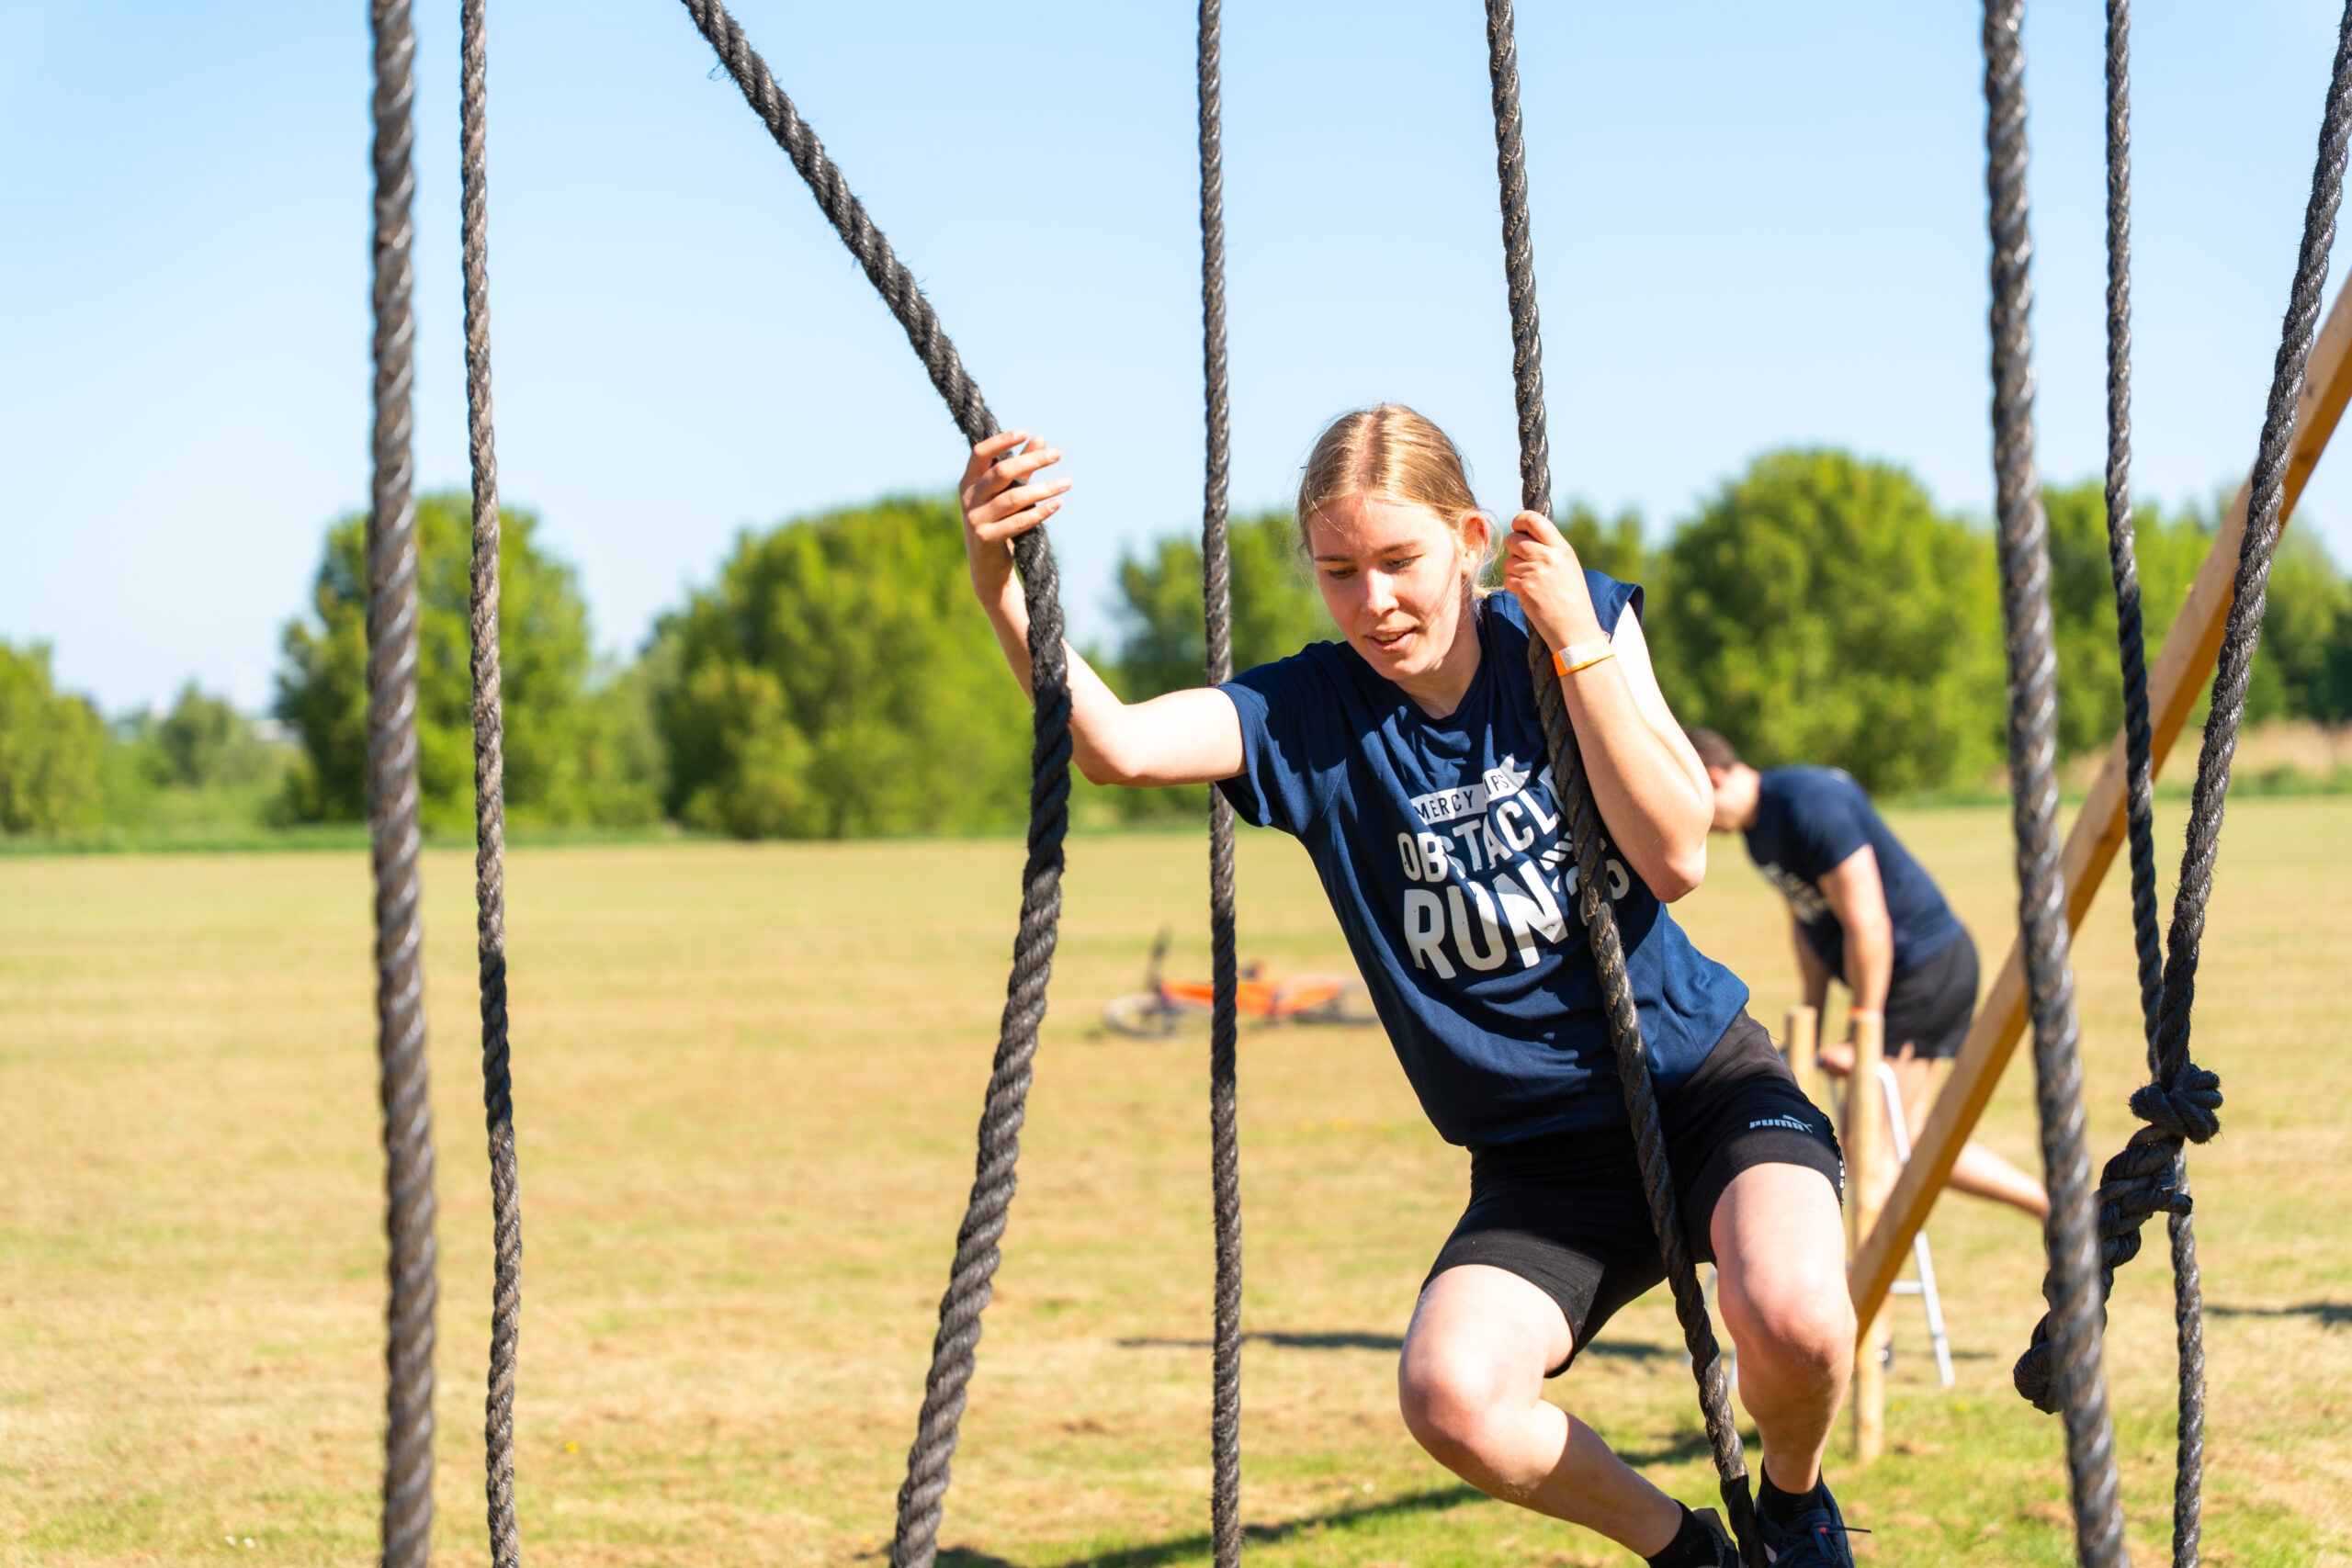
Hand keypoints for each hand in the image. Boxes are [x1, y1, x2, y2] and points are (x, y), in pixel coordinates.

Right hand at [958, 430, 1068, 597]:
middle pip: (1001, 471)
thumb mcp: (1007, 494)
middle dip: (1032, 461)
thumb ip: (1022, 469)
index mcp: (969, 483)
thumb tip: (1040, 439)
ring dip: (1043, 488)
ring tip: (1067, 483)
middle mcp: (968, 499)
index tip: (1026, 432)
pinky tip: (1057, 504)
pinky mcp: (986, 539)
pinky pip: (1018, 522)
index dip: (1001, 440)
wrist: (988, 570)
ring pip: (1014, 498)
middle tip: (1058, 455)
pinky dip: (1040, 512)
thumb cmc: (999, 525)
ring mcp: (975, 519)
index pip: (980, 453)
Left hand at [1502, 509, 1605, 650]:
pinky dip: (1514, 587)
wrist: (1575, 628)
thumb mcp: (1568, 565)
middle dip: (1513, 549)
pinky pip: (1507, 580)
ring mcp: (1535, 573)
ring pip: (1509, 562)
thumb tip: (1524, 533)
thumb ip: (1549, 548)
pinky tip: (1530, 594)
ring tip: (1533, 583)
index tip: (1517, 527)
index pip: (1534, 519)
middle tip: (1523, 561)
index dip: (1519, 520)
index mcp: (1561, 548)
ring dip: (1514, 571)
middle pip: (1513, 539)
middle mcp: (1548, 557)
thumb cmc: (1572, 597)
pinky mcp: (1525, 589)